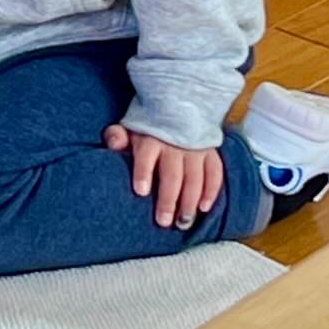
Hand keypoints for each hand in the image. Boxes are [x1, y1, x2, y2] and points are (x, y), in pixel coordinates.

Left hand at [102, 123, 223, 228]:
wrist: (181, 106)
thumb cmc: (149, 126)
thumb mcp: (129, 126)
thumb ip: (117, 135)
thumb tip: (114, 144)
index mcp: (151, 138)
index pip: (146, 156)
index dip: (143, 173)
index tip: (141, 192)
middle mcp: (175, 144)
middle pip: (172, 175)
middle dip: (168, 199)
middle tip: (163, 222)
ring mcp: (195, 149)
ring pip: (194, 179)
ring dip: (189, 202)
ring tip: (182, 222)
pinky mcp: (211, 154)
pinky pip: (214, 174)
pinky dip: (211, 192)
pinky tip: (203, 208)